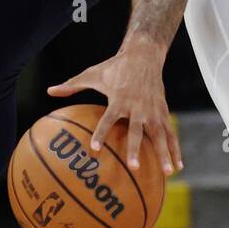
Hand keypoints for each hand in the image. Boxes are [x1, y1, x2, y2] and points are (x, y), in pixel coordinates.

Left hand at [47, 45, 182, 175]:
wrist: (144, 55)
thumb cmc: (115, 67)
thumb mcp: (92, 74)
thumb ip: (72, 85)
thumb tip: (49, 91)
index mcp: (119, 98)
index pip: (107, 119)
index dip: (101, 133)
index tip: (95, 148)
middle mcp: (137, 107)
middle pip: (137, 131)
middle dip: (135, 149)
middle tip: (133, 166)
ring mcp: (152, 110)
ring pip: (159, 135)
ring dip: (163, 154)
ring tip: (167, 172)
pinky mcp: (163, 112)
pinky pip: (170, 133)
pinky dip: (175, 149)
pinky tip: (179, 166)